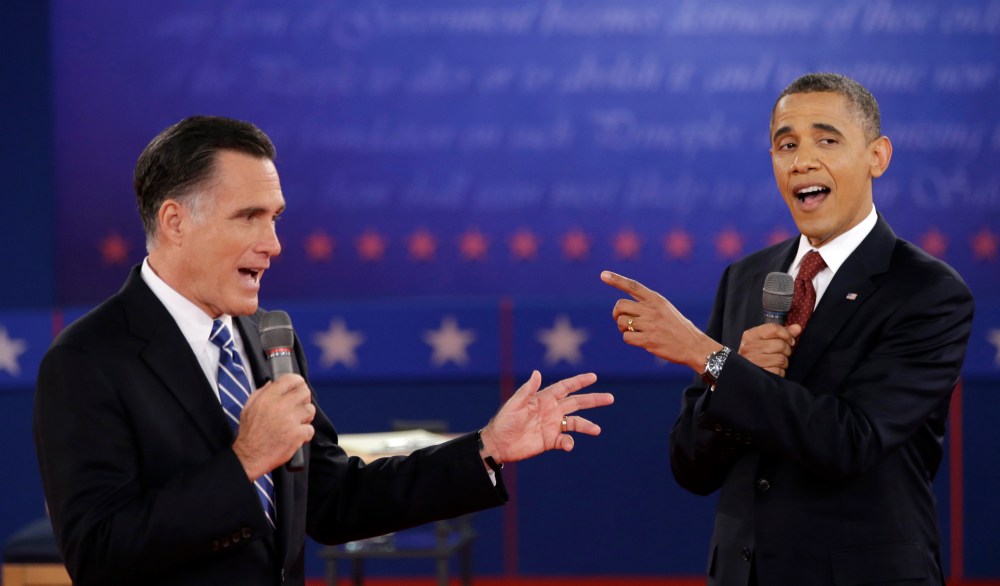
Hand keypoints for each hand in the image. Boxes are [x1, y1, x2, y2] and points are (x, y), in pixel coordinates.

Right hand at [232, 374, 315, 480]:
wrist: (249, 456)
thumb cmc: (249, 433)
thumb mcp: (249, 408)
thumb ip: (261, 393)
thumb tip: (272, 383)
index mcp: (268, 397)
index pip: (290, 379)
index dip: (297, 382)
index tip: (298, 386)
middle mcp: (281, 406)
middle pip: (305, 392)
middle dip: (304, 399)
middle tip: (299, 406)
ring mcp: (290, 420)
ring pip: (310, 410)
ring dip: (306, 416)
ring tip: (297, 422)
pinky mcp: (297, 434)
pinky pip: (310, 429)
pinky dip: (306, 433)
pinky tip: (296, 435)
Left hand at [479, 371, 612, 463]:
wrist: (498, 444)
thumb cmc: (504, 421)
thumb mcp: (515, 404)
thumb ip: (527, 390)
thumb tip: (537, 372)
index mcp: (544, 398)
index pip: (565, 387)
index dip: (579, 381)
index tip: (593, 377)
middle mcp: (552, 410)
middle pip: (577, 402)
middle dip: (593, 400)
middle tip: (610, 398)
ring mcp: (552, 425)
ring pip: (575, 422)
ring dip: (587, 425)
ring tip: (597, 430)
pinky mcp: (550, 441)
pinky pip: (565, 440)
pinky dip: (569, 442)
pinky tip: (569, 445)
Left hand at [601, 270, 719, 371]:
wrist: (693, 345)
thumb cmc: (677, 327)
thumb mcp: (665, 308)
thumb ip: (647, 305)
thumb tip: (623, 308)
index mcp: (656, 299)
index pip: (633, 286)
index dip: (616, 280)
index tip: (603, 275)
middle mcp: (651, 310)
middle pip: (620, 306)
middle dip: (616, 314)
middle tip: (621, 320)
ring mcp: (650, 325)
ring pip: (621, 322)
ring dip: (623, 328)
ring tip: (635, 331)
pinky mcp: (648, 340)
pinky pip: (626, 337)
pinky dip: (629, 339)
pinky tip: (640, 340)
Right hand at [738, 323, 801, 376]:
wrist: (741, 374)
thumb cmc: (756, 354)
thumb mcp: (764, 340)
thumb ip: (781, 333)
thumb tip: (798, 328)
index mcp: (750, 336)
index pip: (774, 328)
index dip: (787, 335)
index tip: (790, 341)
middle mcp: (750, 347)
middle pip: (780, 345)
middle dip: (786, 350)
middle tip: (781, 353)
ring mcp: (753, 361)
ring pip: (781, 359)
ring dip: (783, 362)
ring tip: (776, 362)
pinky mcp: (759, 374)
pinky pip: (779, 371)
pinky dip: (780, 372)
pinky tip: (773, 370)